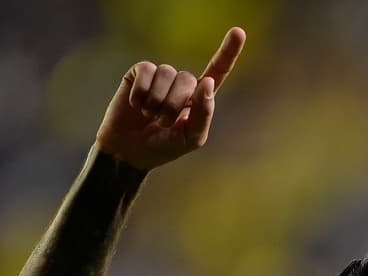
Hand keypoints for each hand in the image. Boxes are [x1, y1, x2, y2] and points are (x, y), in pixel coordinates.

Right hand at [95, 26, 245, 169]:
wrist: (128, 151)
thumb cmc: (163, 147)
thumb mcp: (190, 138)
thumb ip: (204, 113)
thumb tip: (208, 82)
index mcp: (199, 98)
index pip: (217, 71)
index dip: (228, 52)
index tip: (238, 32)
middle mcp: (182, 83)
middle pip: (187, 79)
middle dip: (173, 106)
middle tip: (162, 123)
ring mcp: (160, 76)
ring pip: (166, 74)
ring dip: (156, 102)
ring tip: (148, 115)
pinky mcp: (139, 73)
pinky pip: (146, 71)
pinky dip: (140, 93)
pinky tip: (135, 105)